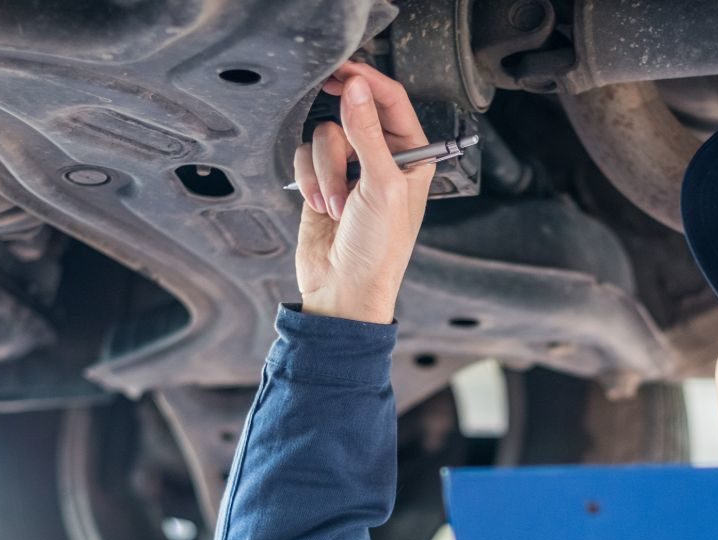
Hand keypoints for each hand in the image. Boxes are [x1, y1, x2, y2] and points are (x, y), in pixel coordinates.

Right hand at [291, 61, 435, 324]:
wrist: (345, 291)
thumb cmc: (379, 251)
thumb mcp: (381, 187)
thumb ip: (367, 134)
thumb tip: (357, 89)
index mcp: (413, 157)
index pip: (392, 102)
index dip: (368, 82)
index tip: (345, 70)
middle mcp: (382, 159)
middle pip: (353, 113)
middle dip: (342, 132)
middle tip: (328, 103)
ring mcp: (350, 170)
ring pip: (324, 136)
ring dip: (325, 170)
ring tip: (336, 204)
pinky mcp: (321, 182)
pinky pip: (304, 157)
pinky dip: (308, 180)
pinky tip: (319, 206)